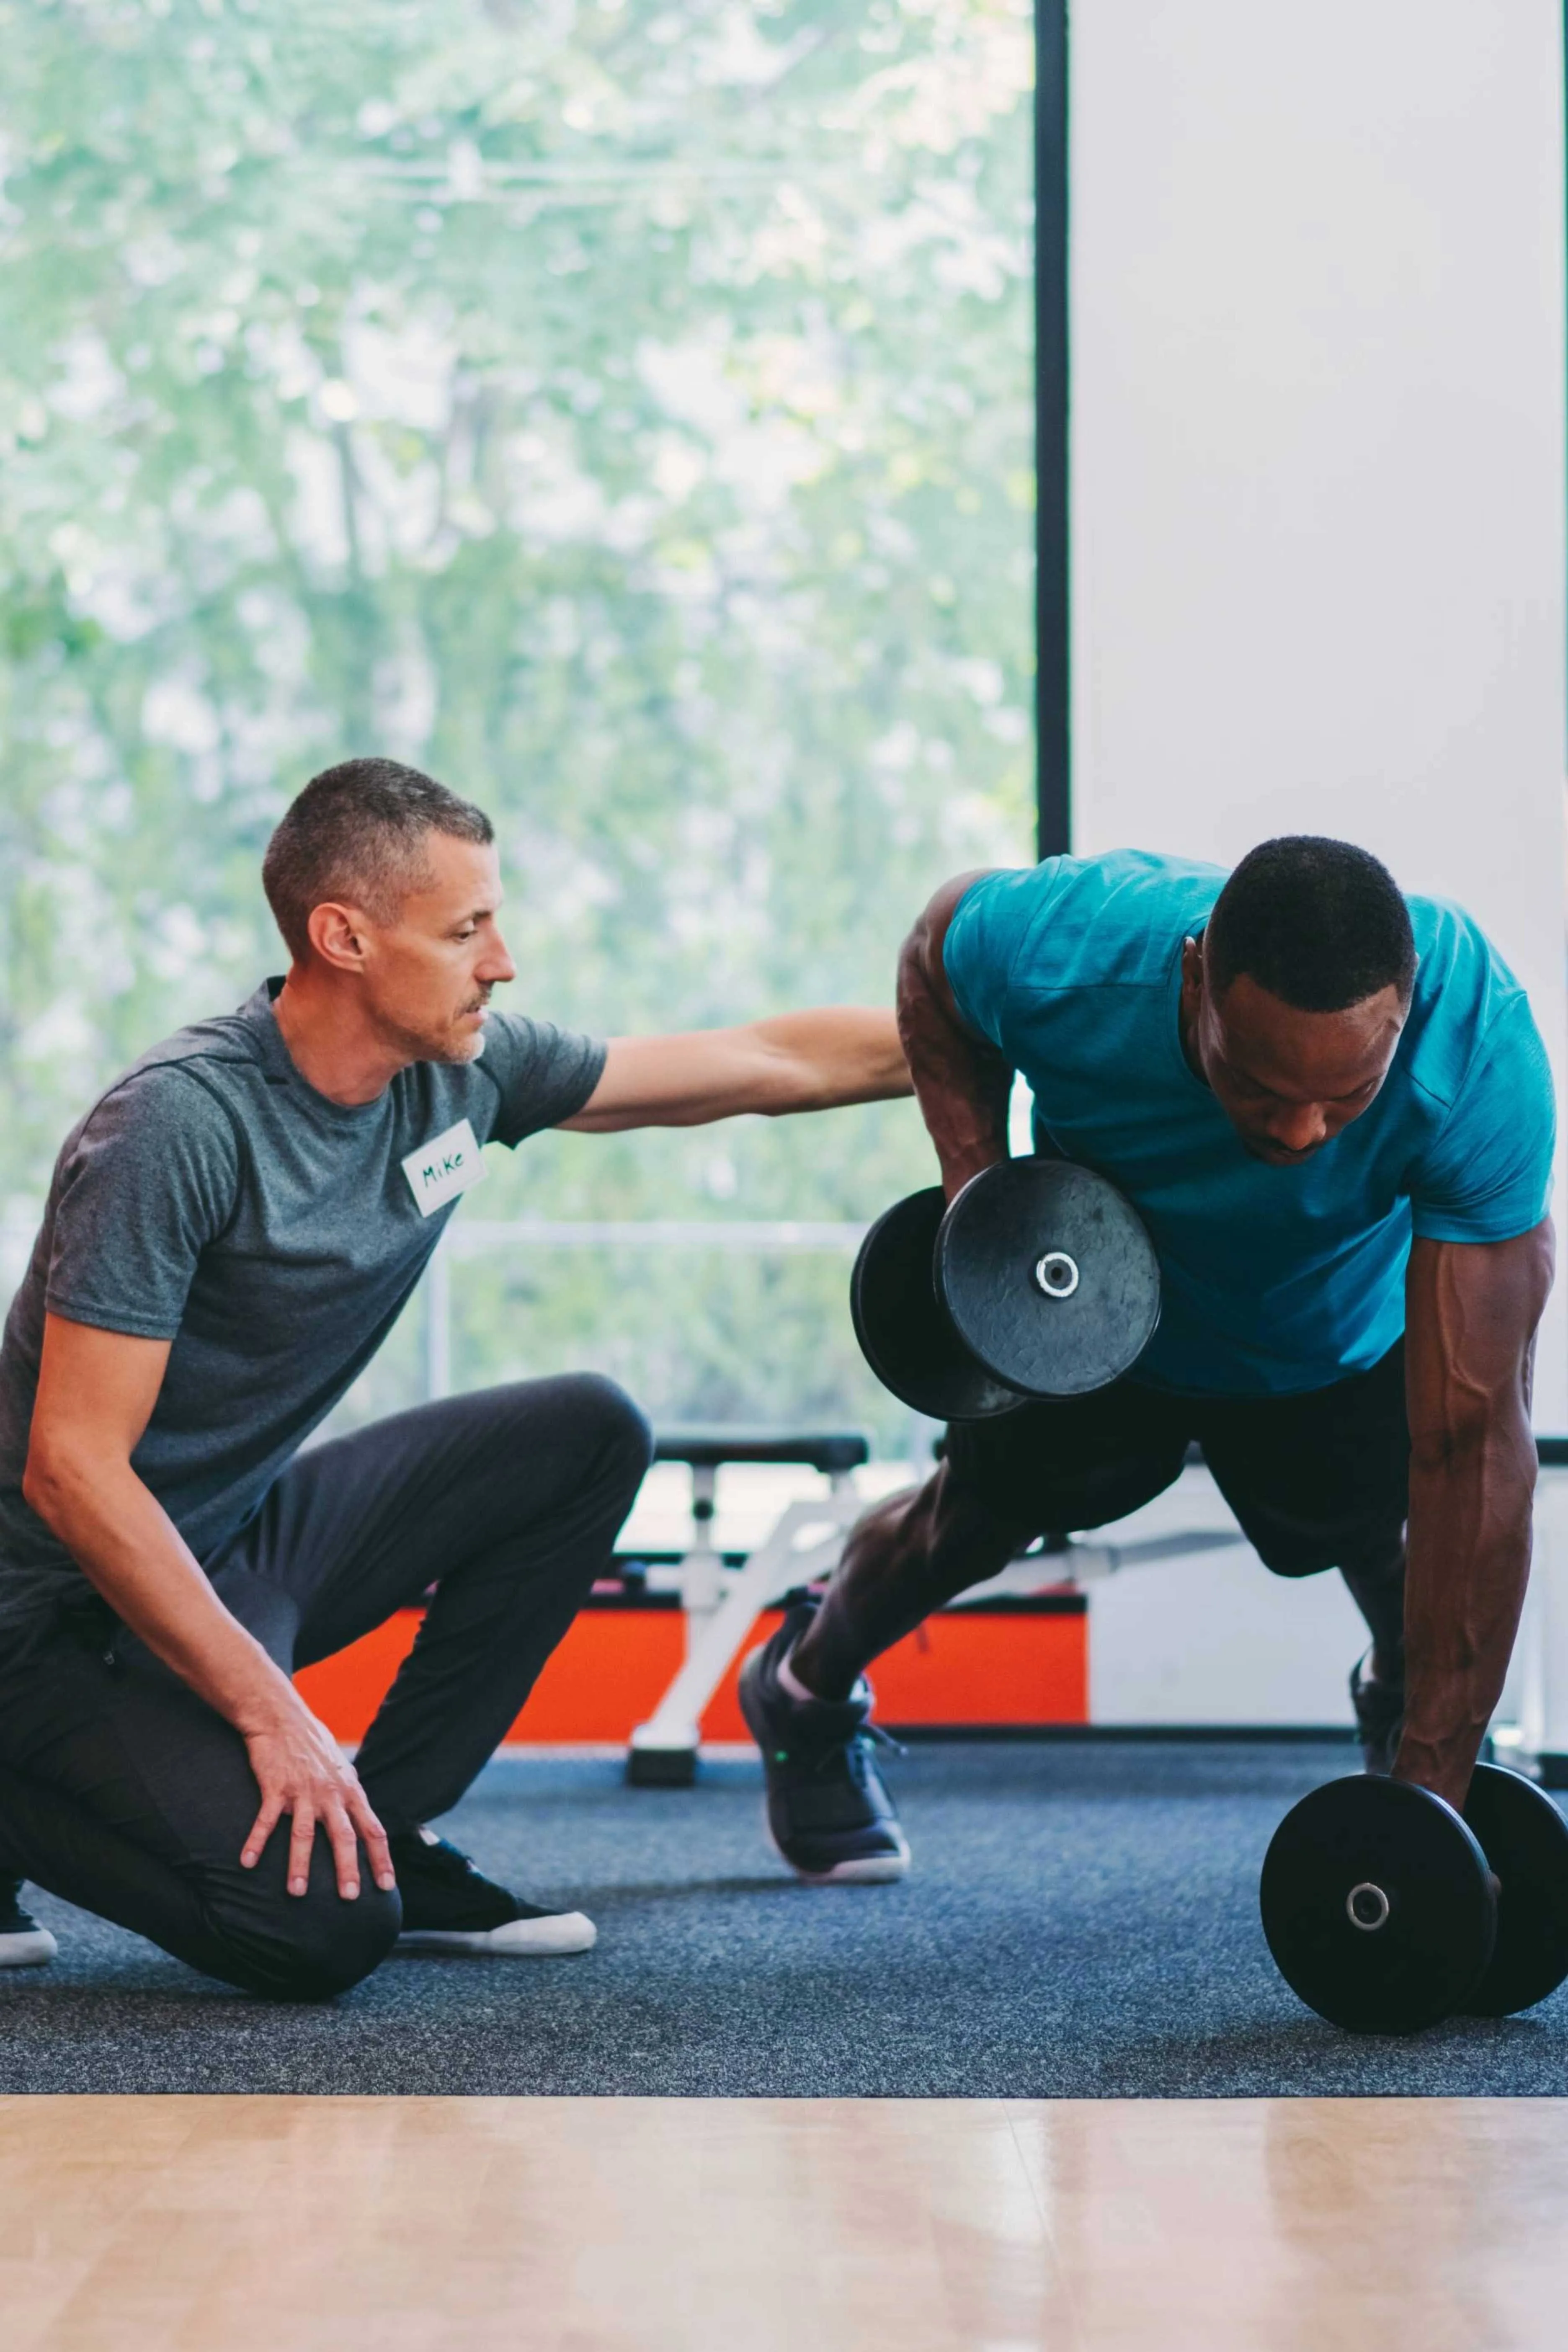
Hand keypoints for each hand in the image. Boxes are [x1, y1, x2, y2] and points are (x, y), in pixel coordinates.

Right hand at [239, 1696, 396, 1899]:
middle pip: (343, 1835)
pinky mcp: (275, 1787)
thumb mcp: (342, 1771)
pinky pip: (265, 1819)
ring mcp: (303, 1791)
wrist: (283, 1718)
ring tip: (297, 1892)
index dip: (380, 1859)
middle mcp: (330, 1794)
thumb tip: (363, 1825)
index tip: (386, 1886)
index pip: (372, 1830)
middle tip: (349, 1897)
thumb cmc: (314, 1747)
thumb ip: (352, 1799)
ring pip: (304, 1833)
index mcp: (350, 1792)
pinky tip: (247, 1863)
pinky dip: (256, 1842)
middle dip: (347, 1868)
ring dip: (300, 1864)